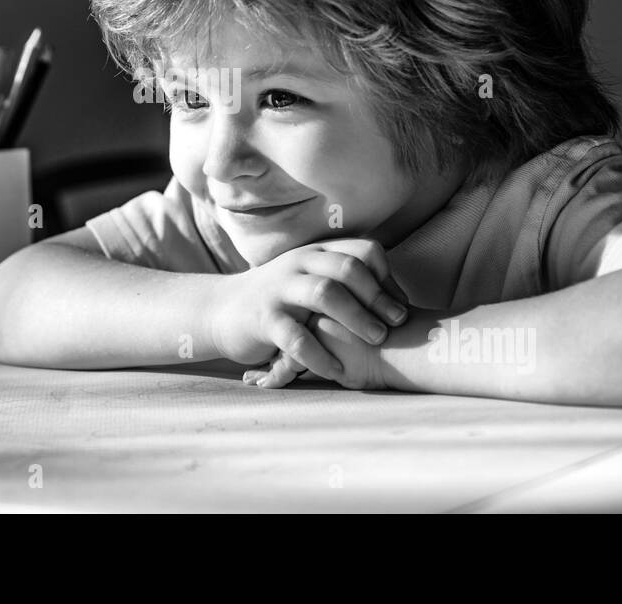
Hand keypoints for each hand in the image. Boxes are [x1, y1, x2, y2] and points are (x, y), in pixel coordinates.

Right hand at [209, 238, 408, 380]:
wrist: (222, 310)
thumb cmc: (281, 301)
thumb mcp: (311, 280)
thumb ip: (346, 283)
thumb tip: (398, 301)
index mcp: (316, 254)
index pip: (363, 250)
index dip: (387, 276)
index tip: (399, 305)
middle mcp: (299, 265)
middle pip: (348, 268)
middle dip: (378, 296)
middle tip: (396, 323)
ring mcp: (280, 290)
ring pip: (325, 294)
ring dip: (357, 318)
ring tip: (376, 340)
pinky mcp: (263, 319)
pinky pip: (297, 338)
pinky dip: (322, 356)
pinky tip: (338, 371)